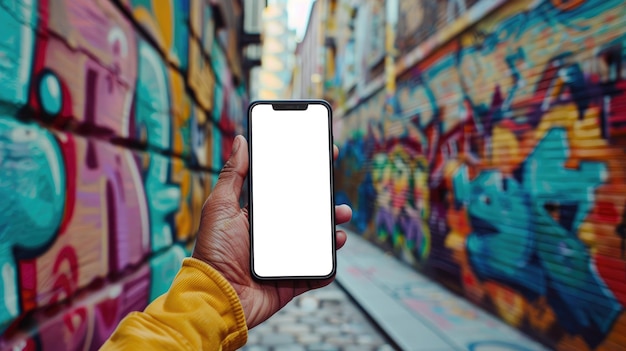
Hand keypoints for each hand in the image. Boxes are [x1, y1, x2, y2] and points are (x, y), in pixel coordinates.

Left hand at [192, 135, 351, 328]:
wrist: (217, 297)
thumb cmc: (212, 252)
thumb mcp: (220, 206)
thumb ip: (232, 174)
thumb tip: (241, 140)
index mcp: (258, 216)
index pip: (285, 191)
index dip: (304, 177)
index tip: (322, 158)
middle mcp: (273, 236)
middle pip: (306, 216)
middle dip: (325, 205)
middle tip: (336, 197)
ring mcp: (284, 258)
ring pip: (316, 242)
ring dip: (332, 232)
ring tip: (340, 225)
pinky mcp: (291, 281)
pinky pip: (315, 273)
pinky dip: (328, 266)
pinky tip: (334, 254)